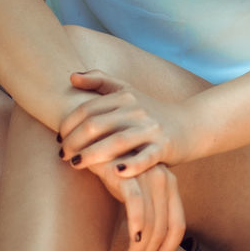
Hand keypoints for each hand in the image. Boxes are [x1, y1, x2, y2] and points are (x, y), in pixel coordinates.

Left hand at [59, 70, 194, 176]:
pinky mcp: (165, 146)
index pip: (88, 109)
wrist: (190, 125)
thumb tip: (71, 76)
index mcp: (125, 96)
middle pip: (97, 125)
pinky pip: (146, 157)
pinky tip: (116, 174)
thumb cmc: (152, 112)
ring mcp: (152, 129)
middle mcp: (137, 110)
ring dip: (92, 155)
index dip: (68, 124)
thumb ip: (100, 81)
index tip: (59, 139)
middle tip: (63, 155)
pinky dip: (131, 165)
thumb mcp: (128, 91)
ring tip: (76, 165)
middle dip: (74, 141)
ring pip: (117, 142)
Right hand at [94, 161, 186, 250]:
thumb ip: (148, 206)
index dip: (169, 248)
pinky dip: (135, 228)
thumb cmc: (115, 166)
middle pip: (164, 228)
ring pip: (150, 223)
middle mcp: (163, 179)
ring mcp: (146, 174)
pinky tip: (130, 242)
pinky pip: (136, 207)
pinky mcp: (127, 173)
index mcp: (169, 184)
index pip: (178, 224)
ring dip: (140, 249)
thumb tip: (149, 242)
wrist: (93, 138)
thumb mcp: (137, 187)